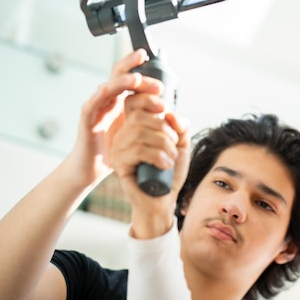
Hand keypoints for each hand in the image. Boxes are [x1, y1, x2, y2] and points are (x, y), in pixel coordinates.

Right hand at [66, 49, 162, 187]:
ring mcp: (96, 110)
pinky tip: (105, 90)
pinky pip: (89, 107)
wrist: (91, 169)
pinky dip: (96, 97)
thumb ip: (152, 123)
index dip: (145, 76)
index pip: (133, 81)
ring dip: (122, 83)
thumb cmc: (115, 151)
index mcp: (121, 103)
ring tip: (135, 80)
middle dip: (139, 78)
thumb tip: (170, 114)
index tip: (161, 76)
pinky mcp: (85, 123)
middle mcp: (108, 102)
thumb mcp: (138, 135)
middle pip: (121, 79)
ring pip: (107, 88)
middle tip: (157, 86)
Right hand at [111, 86, 190, 237]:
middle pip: (139, 117)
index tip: (165, 108)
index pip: (133, 102)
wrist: (163, 200)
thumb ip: (180, 127)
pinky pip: (137, 151)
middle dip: (164, 129)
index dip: (147, 99)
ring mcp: (118, 149)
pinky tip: (165, 165)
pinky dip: (157, 155)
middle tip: (174, 146)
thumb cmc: (170, 173)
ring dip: (163, 144)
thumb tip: (170, 114)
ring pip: (139, 133)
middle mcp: (123, 135)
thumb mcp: (181, 146)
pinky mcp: (119, 164)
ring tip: (171, 158)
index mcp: (135, 127)